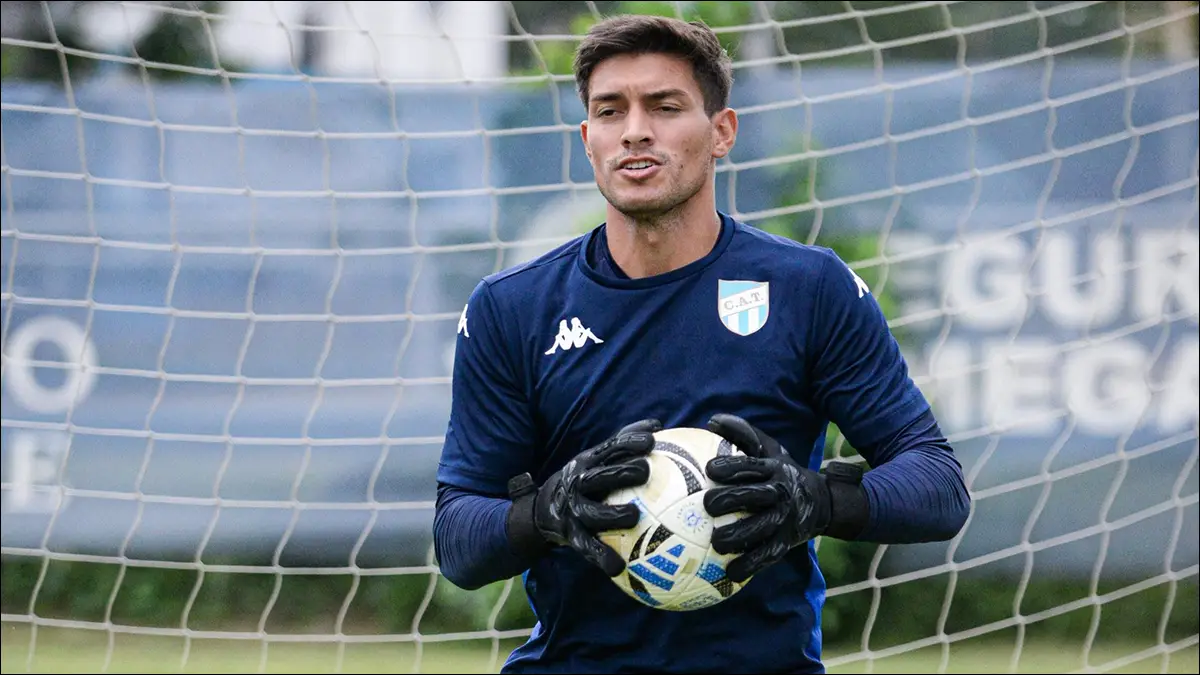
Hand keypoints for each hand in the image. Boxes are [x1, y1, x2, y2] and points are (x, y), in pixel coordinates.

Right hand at [508, 419, 661, 576]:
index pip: (610, 448)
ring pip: (592, 513)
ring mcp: (573, 509)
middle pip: (600, 477)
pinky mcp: (570, 534)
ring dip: (613, 514)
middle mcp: (578, 483)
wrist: (541, 510)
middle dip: (622, 473)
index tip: (652, 440)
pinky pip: (587, 547)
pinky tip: (618, 567)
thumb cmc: (583, 481)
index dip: (629, 442)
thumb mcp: (596, 458)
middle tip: (646, 471)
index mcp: (587, 462)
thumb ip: (623, 443)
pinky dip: (601, 557)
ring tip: (636, 516)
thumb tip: (658, 423)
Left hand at [702, 414, 831, 582]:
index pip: (750, 466)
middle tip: (707, 505)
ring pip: (760, 528)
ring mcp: (784, 519)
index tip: (709, 470)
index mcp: (773, 469)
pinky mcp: (787, 542)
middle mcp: (779, 493)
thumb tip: (712, 420)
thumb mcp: (770, 449)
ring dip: (737, 536)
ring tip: (716, 542)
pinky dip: (749, 565)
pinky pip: (767, 555)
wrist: (822, 502)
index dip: (730, 467)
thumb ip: (743, 434)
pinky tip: (730, 572)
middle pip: (753, 496)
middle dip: (729, 500)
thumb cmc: (783, 472)